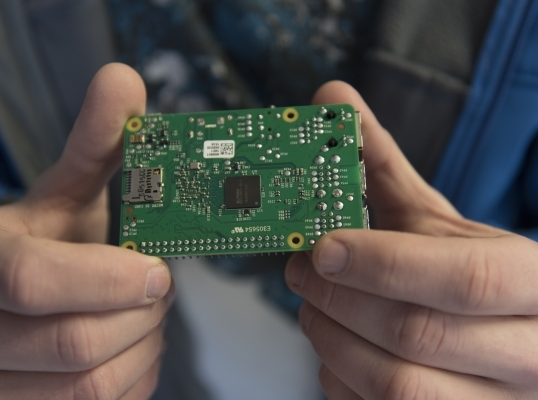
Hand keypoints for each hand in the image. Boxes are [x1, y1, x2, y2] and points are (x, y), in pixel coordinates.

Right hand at [0, 64, 172, 399]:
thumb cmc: (18, 253)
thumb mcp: (47, 200)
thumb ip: (90, 148)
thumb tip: (125, 81)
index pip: (29, 281)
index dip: (108, 279)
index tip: (156, 270)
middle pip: (75, 344)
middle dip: (141, 314)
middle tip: (158, 287)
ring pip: (90, 389)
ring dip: (143, 349)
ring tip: (146, 315)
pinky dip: (133, 381)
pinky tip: (132, 349)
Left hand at [286, 81, 537, 398]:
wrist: (512, 338)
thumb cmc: (474, 278)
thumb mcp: (442, 223)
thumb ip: (386, 165)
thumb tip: (333, 97)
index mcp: (531, 284)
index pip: (467, 279)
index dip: (384, 263)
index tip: (323, 247)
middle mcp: (526, 353)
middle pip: (418, 334)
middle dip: (340, 299)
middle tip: (301, 270)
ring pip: (396, 387)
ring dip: (331, 341)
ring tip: (311, 308)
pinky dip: (340, 380)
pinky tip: (336, 350)